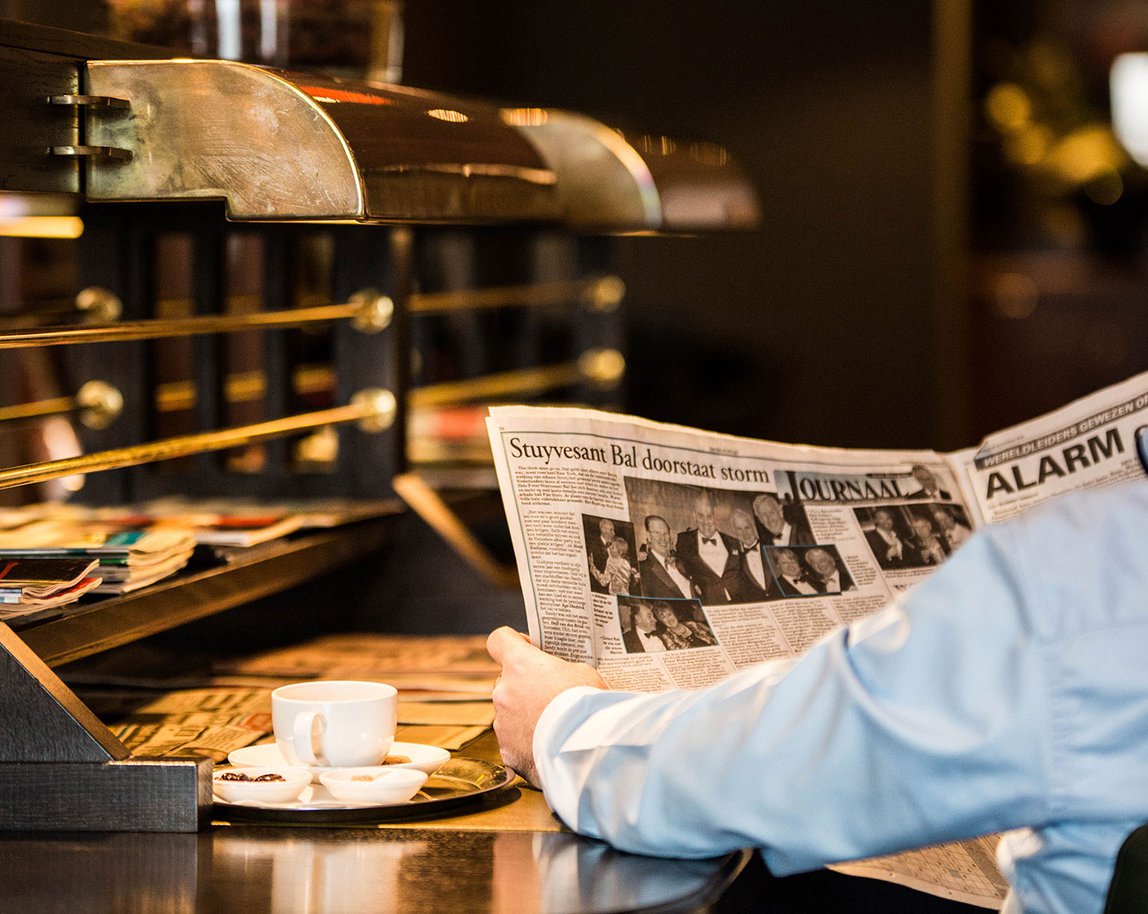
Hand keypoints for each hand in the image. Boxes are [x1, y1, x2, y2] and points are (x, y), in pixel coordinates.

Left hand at [486, 627, 606, 786]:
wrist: (587, 750)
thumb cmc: (588, 705)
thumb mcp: (583, 673)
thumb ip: (562, 671)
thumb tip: (559, 679)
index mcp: (520, 664)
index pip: (499, 640)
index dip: (513, 642)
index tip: (530, 649)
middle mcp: (504, 692)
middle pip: (507, 680)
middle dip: (525, 685)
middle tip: (551, 693)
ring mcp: (502, 723)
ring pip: (510, 713)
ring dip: (527, 715)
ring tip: (556, 725)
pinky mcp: (507, 750)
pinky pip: (515, 741)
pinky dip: (529, 742)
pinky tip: (551, 745)